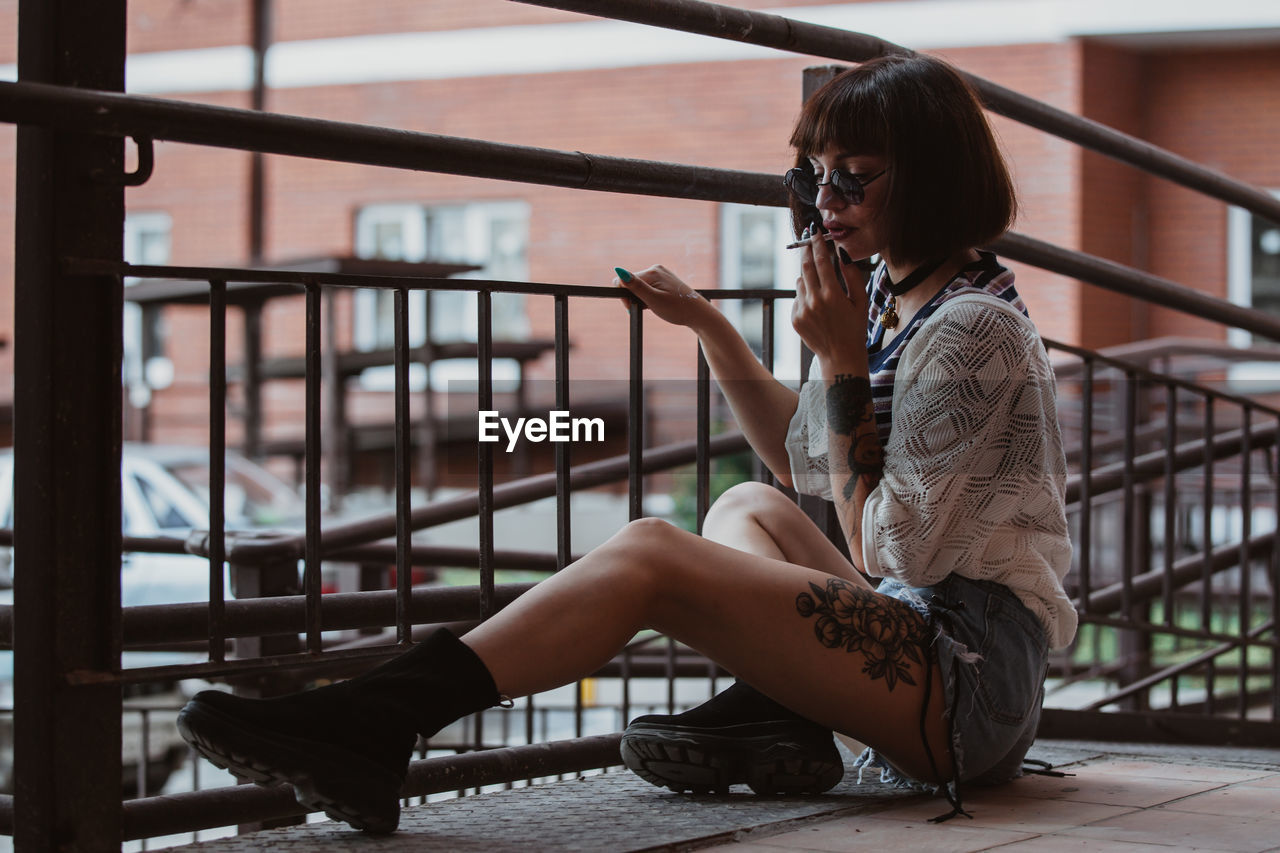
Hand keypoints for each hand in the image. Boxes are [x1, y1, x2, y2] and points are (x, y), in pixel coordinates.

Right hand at [614, 265, 714, 329]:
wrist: (698, 313)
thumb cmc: (677, 309)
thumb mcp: (653, 300)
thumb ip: (636, 287)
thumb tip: (619, 271)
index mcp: (651, 272)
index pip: (622, 281)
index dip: (625, 297)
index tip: (636, 307)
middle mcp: (655, 269)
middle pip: (630, 283)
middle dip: (634, 298)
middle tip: (649, 308)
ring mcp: (660, 273)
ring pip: (639, 287)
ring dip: (642, 299)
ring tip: (656, 306)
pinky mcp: (664, 280)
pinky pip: (648, 288)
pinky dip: (649, 298)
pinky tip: (659, 303)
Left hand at [791, 231, 870, 363]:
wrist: (840, 355)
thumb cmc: (855, 327)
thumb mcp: (861, 300)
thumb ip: (852, 275)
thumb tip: (842, 253)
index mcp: (832, 295)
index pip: (821, 261)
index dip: (817, 243)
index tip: (814, 231)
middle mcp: (814, 301)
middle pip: (805, 266)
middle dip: (806, 250)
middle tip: (807, 239)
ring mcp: (802, 310)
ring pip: (800, 281)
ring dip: (807, 275)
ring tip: (820, 284)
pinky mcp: (795, 318)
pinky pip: (798, 297)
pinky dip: (805, 293)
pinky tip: (817, 304)